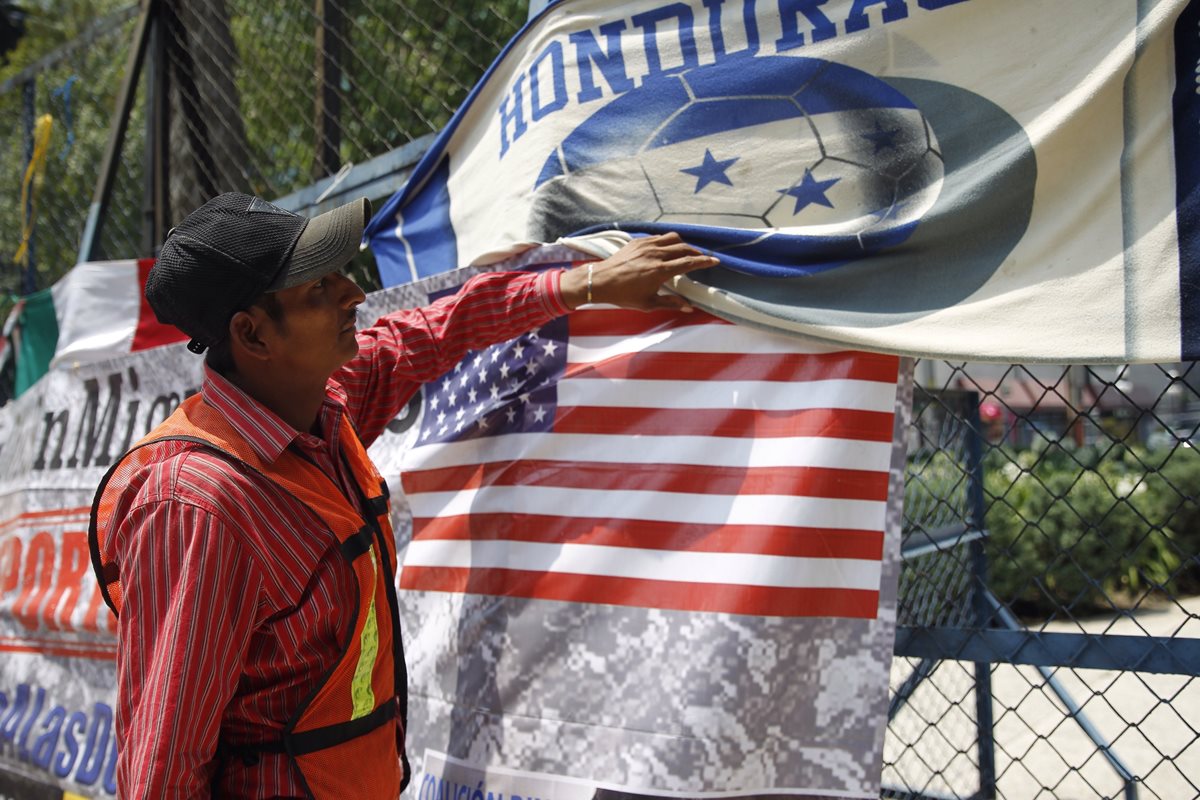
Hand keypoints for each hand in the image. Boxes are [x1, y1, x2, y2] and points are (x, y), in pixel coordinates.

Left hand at [560, 233, 719, 311]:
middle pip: (684, 248)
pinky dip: (667, 242)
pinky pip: (658, 237)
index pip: (688, 262)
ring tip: (686, 252)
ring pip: (672, 238)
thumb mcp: (648, 303)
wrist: (601, 281)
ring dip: (682, 244)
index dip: (704, 261)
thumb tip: (689, 307)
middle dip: (696, 252)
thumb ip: (671, 303)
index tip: (715, 261)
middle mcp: (656, 254)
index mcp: (660, 270)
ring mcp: (646, 245)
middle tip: (702, 258)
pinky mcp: (638, 241)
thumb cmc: (624, 295)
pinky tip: (667, 249)